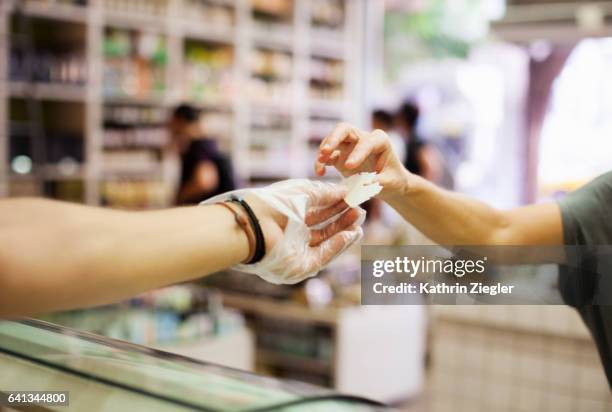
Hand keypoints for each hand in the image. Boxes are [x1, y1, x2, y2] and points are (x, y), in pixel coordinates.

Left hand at [238, 180, 364, 283]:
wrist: (255, 226)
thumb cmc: (274, 204)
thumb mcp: (304, 192)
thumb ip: (327, 193)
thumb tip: (346, 190)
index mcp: (289, 215)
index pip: (317, 211)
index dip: (336, 205)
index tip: (353, 199)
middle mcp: (292, 234)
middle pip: (323, 228)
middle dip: (342, 219)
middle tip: (360, 211)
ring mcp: (297, 251)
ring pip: (325, 243)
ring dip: (343, 232)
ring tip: (359, 222)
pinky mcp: (300, 266)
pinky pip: (323, 256)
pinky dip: (338, 246)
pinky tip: (351, 234)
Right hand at [314, 123, 413, 198]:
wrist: (388, 184)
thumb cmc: (393, 180)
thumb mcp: (390, 182)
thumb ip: (378, 182)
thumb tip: (363, 185)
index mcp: (380, 141)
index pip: (366, 142)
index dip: (357, 153)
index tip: (349, 167)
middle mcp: (363, 138)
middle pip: (345, 129)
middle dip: (334, 138)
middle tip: (325, 151)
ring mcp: (350, 146)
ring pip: (333, 138)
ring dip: (324, 148)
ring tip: (320, 161)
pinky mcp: (341, 156)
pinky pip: (328, 155)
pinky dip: (322, 162)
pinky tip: (320, 172)